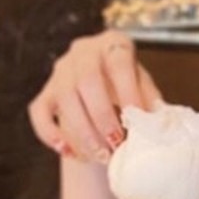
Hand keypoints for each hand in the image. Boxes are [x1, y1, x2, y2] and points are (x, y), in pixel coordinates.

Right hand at [29, 30, 162, 163]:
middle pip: (86, 81)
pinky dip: (50, 134)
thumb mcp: (143, 83)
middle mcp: (83, 52)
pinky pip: (39, 112)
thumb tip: (159, 123)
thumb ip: (150, 99)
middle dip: (101, 117)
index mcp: (113, 44)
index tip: (137, 120)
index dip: (128, 92)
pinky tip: (68, 151)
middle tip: (116, 144)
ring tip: (100, 155)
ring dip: (82, 131)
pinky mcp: (45, 91)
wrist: (102, 81)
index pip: (119, 62)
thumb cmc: (127, 82)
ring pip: (64, 99)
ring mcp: (60, 71)